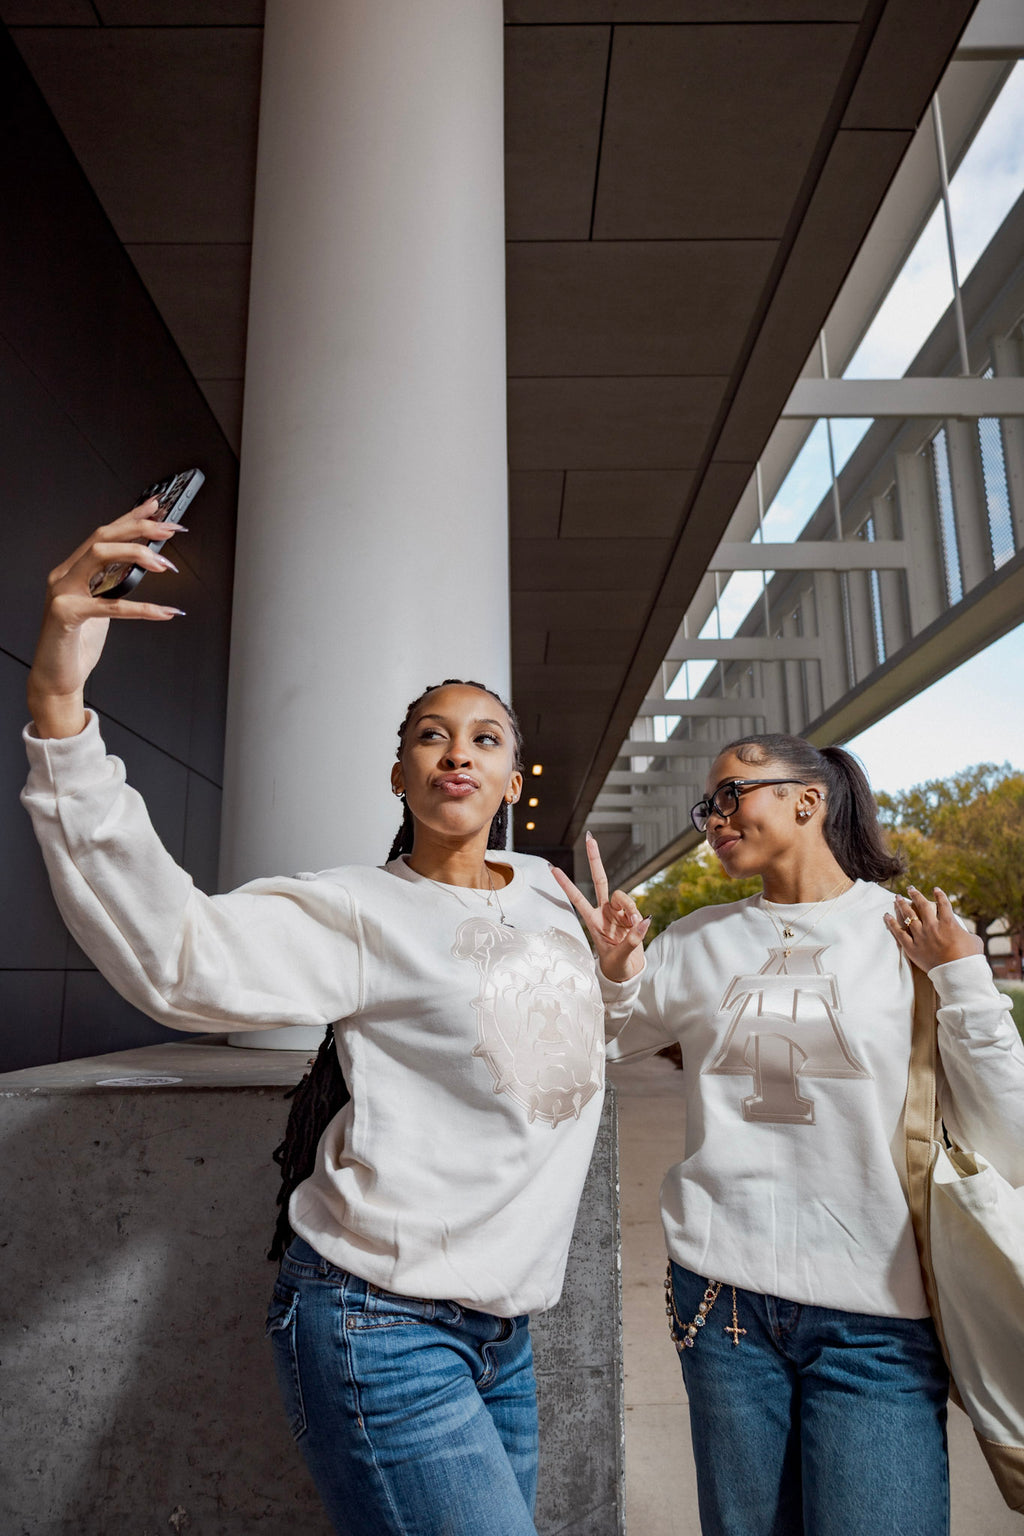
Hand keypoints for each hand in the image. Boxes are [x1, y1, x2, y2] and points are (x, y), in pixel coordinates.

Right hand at [27, 500, 184, 737]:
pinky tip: (164, 611)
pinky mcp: (65, 615)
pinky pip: (108, 606)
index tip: (158, 507)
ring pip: (99, 556)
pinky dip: (141, 608)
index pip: (104, 534)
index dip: (131, 517)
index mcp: (73, 570)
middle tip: (170, 530)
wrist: (57, 678)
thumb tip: (147, 563)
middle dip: (139, 528)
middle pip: (102, 537)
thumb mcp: (102, 606)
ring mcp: (62, 593)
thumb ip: (115, 584)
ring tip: (165, 565)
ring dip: (136, 554)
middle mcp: (65, 576)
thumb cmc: (79, 643)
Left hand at [551, 831, 649, 982]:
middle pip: (600, 880)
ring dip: (629, 907)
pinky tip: (640, 926)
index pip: (577, 898)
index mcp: (592, 920)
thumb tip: (644, 921)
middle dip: (595, 859)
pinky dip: (639, 917)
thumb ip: (632, 940)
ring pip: (623, 896)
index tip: (552, 869)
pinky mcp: (632, 915)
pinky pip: (636, 908)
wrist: (627, 971)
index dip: (565, 884)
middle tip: (590, 838)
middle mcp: (605, 911)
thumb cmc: (616, 964)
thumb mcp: (620, 956)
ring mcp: (619, 911)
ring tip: (633, 925)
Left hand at [884, 886, 983, 971]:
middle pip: (922, 906)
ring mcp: (921, 936)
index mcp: (949, 923)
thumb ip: (966, 933)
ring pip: (908, 916)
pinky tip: (886, 915)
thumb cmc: (970, 959)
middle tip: (910, 888)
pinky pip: (898, 933)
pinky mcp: (912, 948)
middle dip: (915, 895)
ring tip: (897, 897)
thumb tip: (963, 933)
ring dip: (901, 905)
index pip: (943, 904)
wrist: (958, 974)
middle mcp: (933, 926)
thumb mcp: (974, 941)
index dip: (940, 895)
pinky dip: (891, 923)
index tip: (936, 889)